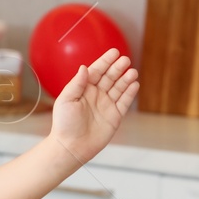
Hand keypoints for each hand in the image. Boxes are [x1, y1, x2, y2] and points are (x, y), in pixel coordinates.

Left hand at [48, 48, 138, 163]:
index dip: (105, 61)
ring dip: (126, 79)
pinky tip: (134, 85)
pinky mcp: (115, 116)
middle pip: (110, 77)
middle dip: (118, 68)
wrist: (71, 147)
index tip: (114, 52)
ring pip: (119, 88)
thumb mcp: (66, 100)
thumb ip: (77, 83)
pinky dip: (130, 93)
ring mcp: (106, 105)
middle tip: (125, 60)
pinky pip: (124, 102)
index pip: (97, 71)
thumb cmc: (64, 124)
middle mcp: (96, 95)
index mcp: (84, 89)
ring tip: (133, 72)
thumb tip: (84, 68)